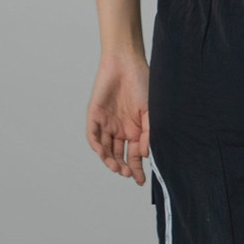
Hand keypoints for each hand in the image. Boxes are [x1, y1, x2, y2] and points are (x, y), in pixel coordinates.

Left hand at [85, 51, 149, 185]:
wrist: (125, 62)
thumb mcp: (150, 111)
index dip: (137, 169)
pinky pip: (93, 136)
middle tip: (127, 173)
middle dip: (123, 167)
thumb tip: (146, 155)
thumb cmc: (142, 83)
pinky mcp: (94, 116)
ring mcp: (107, 123)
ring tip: (117, 167)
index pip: (134, 155)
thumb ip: (148, 133)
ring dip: (110, 161)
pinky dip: (97, 146)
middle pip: (118, 155)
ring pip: (105, 149)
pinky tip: (103, 154)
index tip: (140, 180)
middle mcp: (120, 129)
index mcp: (135, 130)